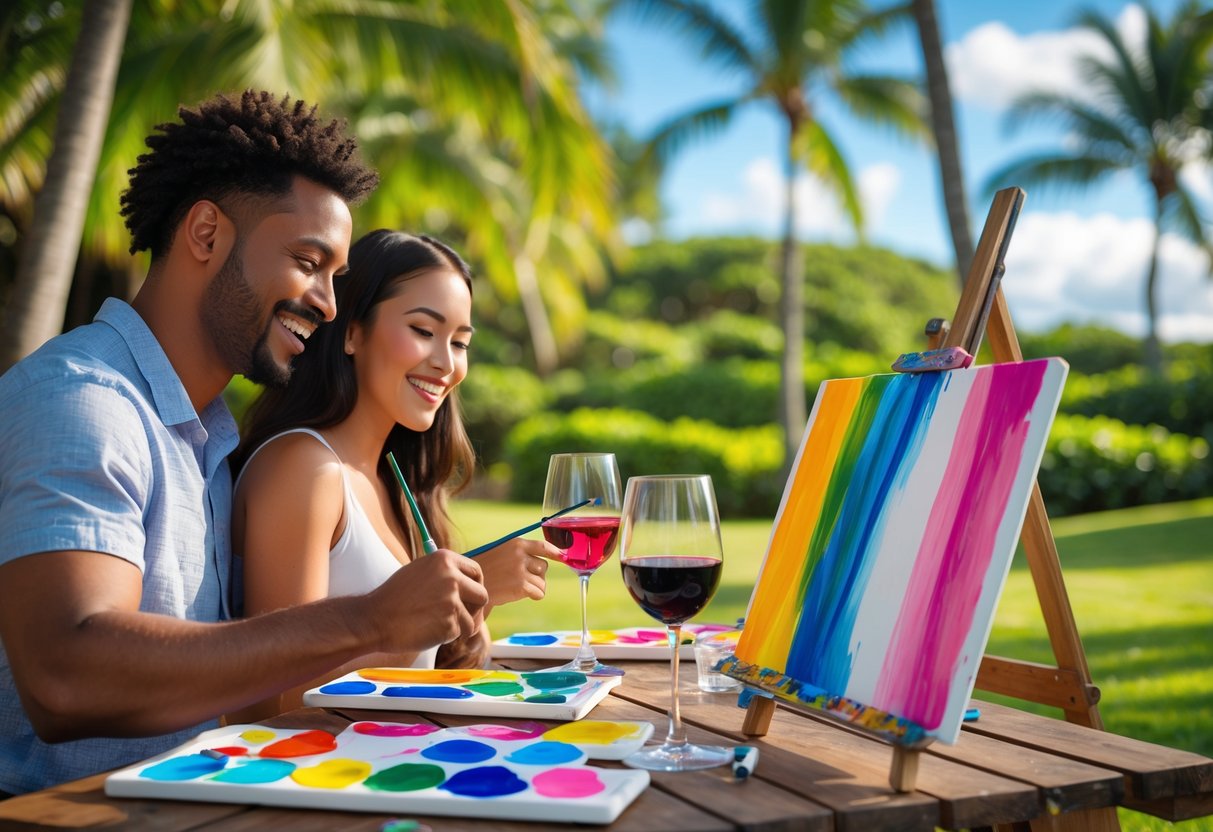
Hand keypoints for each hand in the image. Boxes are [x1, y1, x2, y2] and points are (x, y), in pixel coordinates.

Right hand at [365, 549, 487, 652]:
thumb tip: (471, 584)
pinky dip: (447, 637)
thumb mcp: (420, 571)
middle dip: (475, 609)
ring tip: (438, 626)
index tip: (470, 597)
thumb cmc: (394, 597)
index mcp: (444, 559)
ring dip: (460, 627)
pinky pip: (458, 633)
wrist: (374, 618)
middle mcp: (452, 577)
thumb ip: (445, 573)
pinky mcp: (449, 623)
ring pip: (472, 620)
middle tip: (462, 617)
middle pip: (482, 595)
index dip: (475, 586)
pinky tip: (428, 631)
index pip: (476, 571)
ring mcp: (452, 601)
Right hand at [476, 538, 556, 606]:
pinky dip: (532, 596)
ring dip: (534, 587)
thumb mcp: (501, 553)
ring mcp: (521, 570)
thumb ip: (519, 554)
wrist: (469, 584)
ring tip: (517, 588)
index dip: (556, 552)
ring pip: (542, 582)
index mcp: (516, 544)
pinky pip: (539, 593)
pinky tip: (518, 595)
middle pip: (544, 567)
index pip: (543, 546)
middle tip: (521, 580)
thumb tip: (543, 563)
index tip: (564, 557)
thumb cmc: (485, 571)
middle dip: (537, 575)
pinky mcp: (521, 586)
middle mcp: (520, 555)